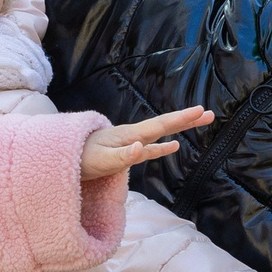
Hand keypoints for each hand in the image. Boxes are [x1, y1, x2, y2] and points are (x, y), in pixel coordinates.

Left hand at [80, 106, 212, 179]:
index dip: (181, 119)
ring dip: (179, 129)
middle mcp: (132, 135)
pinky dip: (163, 147)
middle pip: (164, 125)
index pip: (160, 125)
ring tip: (199, 121)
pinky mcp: (125, 153)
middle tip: (210, 114)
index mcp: (130, 135)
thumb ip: (123, 155)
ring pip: (160, 134)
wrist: (61, 157)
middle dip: (187, 119)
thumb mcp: (102, 160)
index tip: (200, 111)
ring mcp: (129, 143)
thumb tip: (143, 148)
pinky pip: (151, 149)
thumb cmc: (81, 159)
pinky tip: (173, 146)